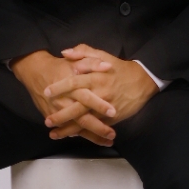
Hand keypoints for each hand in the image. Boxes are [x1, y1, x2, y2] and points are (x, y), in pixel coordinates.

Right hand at [10, 50, 117, 145]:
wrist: (35, 71)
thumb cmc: (60, 66)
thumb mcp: (76, 60)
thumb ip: (92, 61)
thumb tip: (108, 66)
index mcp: (73, 86)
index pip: (87, 97)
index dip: (99, 105)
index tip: (113, 112)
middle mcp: (65, 101)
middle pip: (82, 118)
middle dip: (97, 127)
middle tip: (112, 134)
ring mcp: (58, 111)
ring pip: (76, 127)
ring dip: (91, 136)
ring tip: (107, 142)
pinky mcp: (52, 116)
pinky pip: (67, 129)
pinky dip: (79, 135)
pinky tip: (92, 139)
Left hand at [42, 46, 159, 137]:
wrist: (142, 82)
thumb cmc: (119, 68)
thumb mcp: (102, 55)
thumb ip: (83, 52)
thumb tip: (65, 52)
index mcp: (96, 77)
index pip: (74, 82)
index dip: (59, 88)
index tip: (46, 92)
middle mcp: (100, 93)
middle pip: (77, 106)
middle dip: (61, 115)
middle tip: (47, 120)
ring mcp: (106, 108)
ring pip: (85, 120)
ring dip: (69, 128)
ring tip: (54, 133)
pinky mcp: (112, 118)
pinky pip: (95, 127)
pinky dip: (83, 133)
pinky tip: (71, 136)